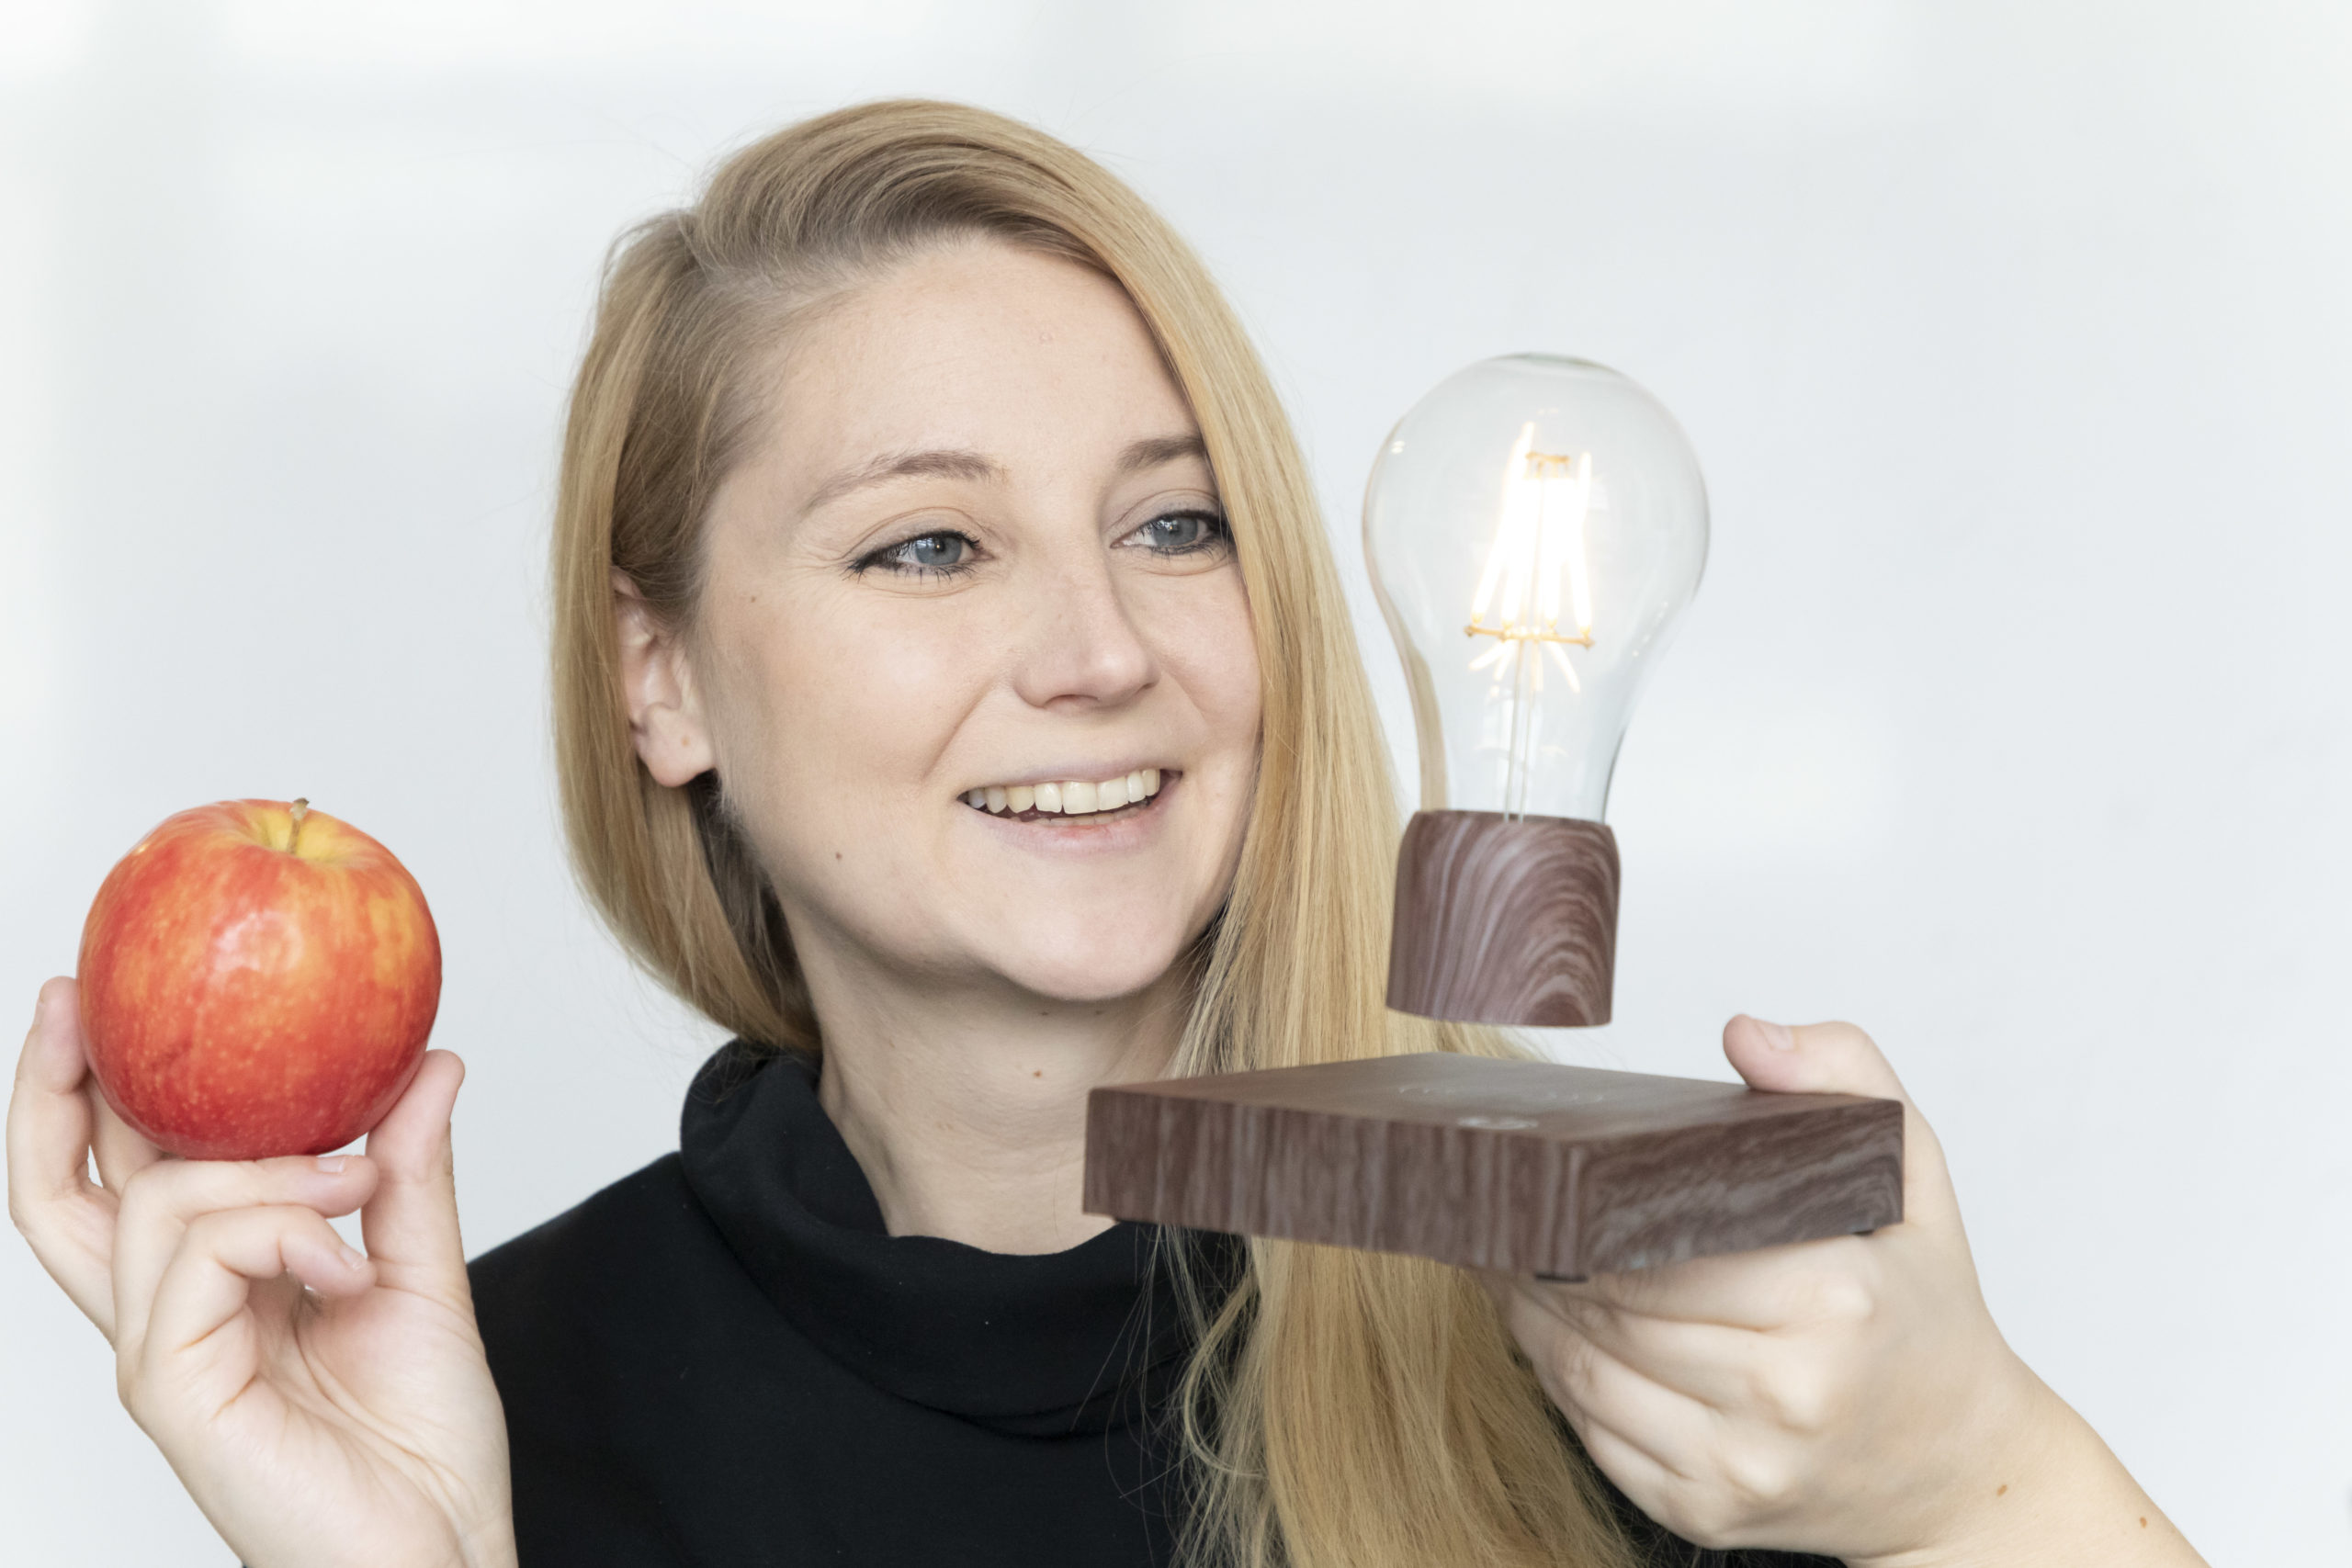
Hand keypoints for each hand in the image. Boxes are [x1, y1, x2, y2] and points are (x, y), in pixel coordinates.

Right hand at [8, 977, 516, 1567]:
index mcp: (209, 1288)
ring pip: (149, 1205)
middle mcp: (165, 1318)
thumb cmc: (422, 1444)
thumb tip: (427, 1063)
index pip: (118, 1176)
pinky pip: (192, 1262)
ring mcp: (160, 1357)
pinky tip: (346, 1264)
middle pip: (57, 1191)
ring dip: (266, 1168)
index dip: (89, 1088)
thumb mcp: (421, 1276)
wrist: (444, 1553)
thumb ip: (407, 1174)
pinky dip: (281, 1230)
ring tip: (358, 1186)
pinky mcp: (173, 1393)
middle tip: (79, 1000)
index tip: (103, 990)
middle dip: (53, 1087)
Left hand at [1488, 1016, 2204, 1566]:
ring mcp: (1746, 1463)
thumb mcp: (1911, 1171)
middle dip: (1543, 1261)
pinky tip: (1545, 1335)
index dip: (1582, 1215)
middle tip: (1501, 1216)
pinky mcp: (1710, 1512)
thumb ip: (1841, 1074)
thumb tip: (1746, 1032)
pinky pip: (1598, 1437)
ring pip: (1588, 1375)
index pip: (1662, 1246)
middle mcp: (1790, 1391)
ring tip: (1508, 1265)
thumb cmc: (1923, 1305)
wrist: (1962, 1464)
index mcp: (1836, 1296)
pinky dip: (1558, 1382)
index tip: (1538, 1180)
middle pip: (1614, 1309)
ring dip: (1532, 1318)